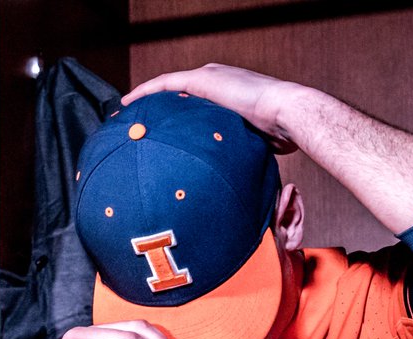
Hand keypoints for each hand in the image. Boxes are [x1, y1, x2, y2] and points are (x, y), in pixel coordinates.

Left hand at [123, 64, 302, 153]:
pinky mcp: (202, 79)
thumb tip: (229, 186)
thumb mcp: (251, 147)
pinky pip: (164, 85)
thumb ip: (236, 156)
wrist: (287, 114)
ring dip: (145, 99)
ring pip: (167, 87)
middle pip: (176, 95)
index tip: (160, 131)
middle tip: (136, 122)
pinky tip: (128, 103)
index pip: (193, 105)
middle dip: (155, 109)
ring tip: (125, 111)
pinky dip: (145, 92)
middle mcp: (215, 83)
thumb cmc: (279, 136)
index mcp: (227, 97)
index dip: (174, 118)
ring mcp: (208, 78)